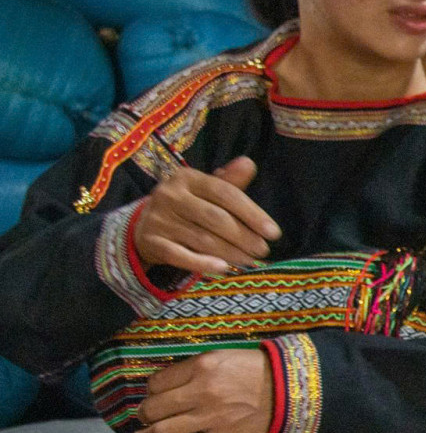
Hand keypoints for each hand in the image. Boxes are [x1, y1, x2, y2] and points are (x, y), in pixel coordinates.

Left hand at [132, 349, 274, 432]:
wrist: (288, 390)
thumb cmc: (256, 369)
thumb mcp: (222, 357)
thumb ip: (193, 369)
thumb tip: (167, 385)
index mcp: (200, 367)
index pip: (157, 382)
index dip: (151, 389)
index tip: (155, 394)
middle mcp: (200, 393)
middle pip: (155, 408)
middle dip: (144, 413)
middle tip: (145, 416)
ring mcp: (209, 418)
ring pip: (164, 432)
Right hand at [133, 158, 280, 276]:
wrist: (144, 226)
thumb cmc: (187, 206)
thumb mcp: (206, 190)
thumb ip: (229, 182)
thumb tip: (249, 163)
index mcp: (186, 178)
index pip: (225, 194)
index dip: (252, 214)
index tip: (274, 233)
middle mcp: (170, 195)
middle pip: (216, 218)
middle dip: (244, 236)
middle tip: (263, 250)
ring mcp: (158, 219)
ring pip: (202, 239)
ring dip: (231, 253)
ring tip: (250, 261)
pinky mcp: (151, 242)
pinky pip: (180, 255)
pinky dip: (203, 263)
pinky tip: (223, 268)